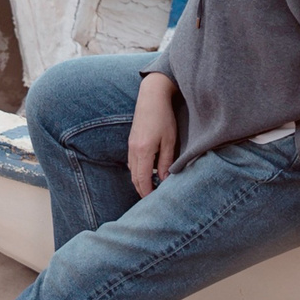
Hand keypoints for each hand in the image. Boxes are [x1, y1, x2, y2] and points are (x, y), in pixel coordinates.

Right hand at [128, 72, 179, 196]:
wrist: (151, 97)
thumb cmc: (164, 117)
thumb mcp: (169, 141)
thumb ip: (166, 162)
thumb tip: (165, 180)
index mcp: (143, 151)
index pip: (143, 180)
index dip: (148, 193)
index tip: (154, 202)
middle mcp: (133, 151)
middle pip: (135, 178)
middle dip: (142, 190)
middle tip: (153, 200)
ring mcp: (130, 146)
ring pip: (132, 171)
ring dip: (140, 181)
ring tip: (152, 188)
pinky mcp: (131, 142)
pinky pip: (132, 162)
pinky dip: (138, 171)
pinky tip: (149, 172)